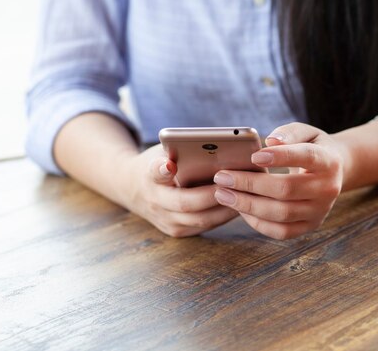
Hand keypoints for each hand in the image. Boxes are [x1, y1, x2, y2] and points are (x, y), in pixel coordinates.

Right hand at [120, 144, 237, 236]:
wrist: (133, 189)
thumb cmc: (159, 163)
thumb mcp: (163, 151)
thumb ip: (182, 149)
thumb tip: (217, 146)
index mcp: (149, 176)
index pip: (154, 172)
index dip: (162, 169)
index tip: (169, 164)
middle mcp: (155, 202)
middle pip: (185, 203)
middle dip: (212, 195)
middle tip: (235, 184)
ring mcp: (165, 221)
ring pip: (200, 220)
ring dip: (224, 209)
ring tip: (244, 196)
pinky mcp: (176, 232)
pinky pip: (204, 226)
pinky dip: (222, 216)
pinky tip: (239, 205)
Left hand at [213, 122, 345, 239]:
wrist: (335, 171)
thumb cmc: (312, 147)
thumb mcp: (306, 132)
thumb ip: (289, 133)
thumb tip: (270, 141)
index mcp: (329, 161)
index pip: (306, 157)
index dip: (280, 156)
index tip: (253, 156)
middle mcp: (328, 189)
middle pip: (286, 190)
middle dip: (250, 184)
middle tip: (222, 177)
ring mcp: (320, 212)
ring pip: (281, 214)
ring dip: (247, 205)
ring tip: (223, 194)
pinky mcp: (310, 226)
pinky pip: (281, 231)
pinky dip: (257, 222)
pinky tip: (239, 208)